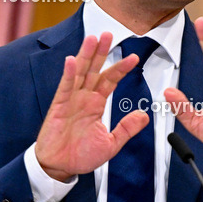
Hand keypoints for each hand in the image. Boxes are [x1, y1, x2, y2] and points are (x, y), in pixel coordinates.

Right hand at [35, 33, 148, 181]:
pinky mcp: (58, 106)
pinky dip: (68, 73)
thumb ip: (126, 128)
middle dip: (101, 52)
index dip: (120, 68)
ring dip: (86, 55)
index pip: (109, 80)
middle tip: (109, 34)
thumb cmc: (80, 156)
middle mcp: (83, 98)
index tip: (134, 58)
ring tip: (93, 39)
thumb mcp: (111, 143)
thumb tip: (143, 116)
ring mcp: (70, 100)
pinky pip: (64, 87)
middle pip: (93, 69)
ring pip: (79, 72)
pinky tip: (71, 60)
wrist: (60, 167)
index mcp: (95, 104)